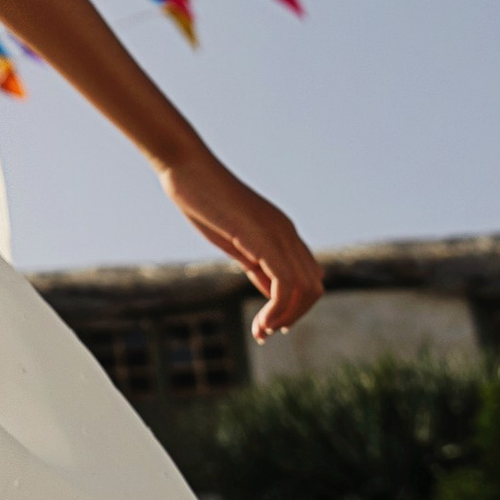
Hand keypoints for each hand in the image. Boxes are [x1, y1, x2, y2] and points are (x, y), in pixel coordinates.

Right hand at [161, 148, 324, 342]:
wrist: (185, 166)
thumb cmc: (202, 199)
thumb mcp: (234, 240)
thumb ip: (256, 264)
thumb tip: (272, 293)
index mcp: (282, 231)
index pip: (308, 276)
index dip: (294, 306)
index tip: (269, 324)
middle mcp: (287, 232)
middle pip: (313, 286)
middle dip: (293, 316)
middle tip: (264, 333)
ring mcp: (278, 233)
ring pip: (305, 287)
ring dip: (286, 317)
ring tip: (261, 332)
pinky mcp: (262, 237)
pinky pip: (286, 282)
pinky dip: (278, 309)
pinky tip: (261, 322)